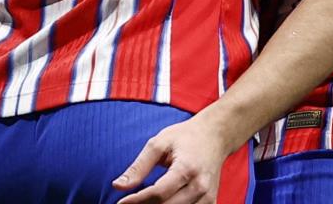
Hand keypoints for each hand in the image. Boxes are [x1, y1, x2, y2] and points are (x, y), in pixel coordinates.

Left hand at [113, 112, 235, 203]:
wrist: (215, 136)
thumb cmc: (185, 137)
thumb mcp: (159, 143)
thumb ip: (138, 166)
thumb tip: (118, 186)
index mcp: (187, 168)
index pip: (158, 193)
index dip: (137, 201)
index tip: (121, 203)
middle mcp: (200, 186)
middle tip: (129, 203)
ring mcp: (208, 197)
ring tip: (144, 203)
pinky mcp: (211, 203)